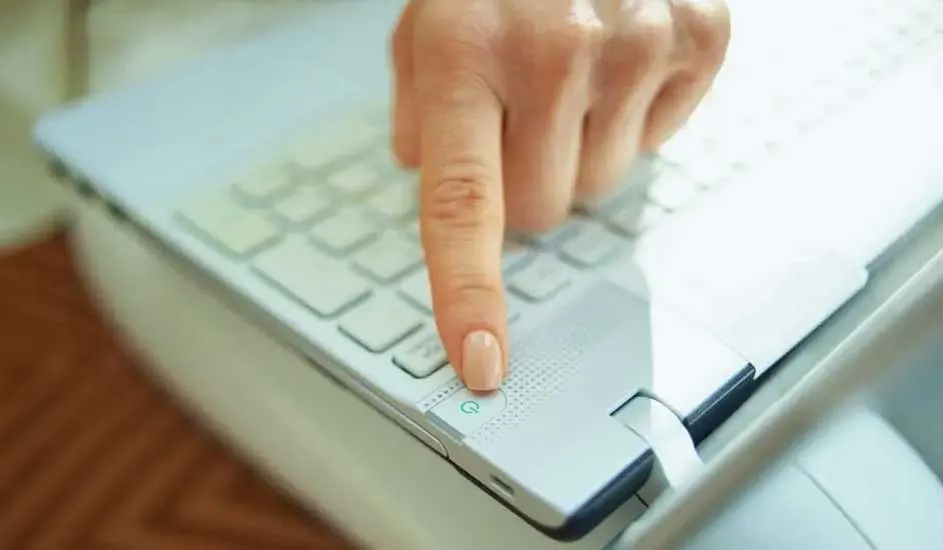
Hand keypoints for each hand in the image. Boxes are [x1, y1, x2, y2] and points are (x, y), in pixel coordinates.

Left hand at [390, 0, 729, 390]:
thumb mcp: (425, 27)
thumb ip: (417, 114)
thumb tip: (435, 188)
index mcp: (462, 54)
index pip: (461, 206)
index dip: (470, 291)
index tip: (481, 361)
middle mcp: (552, 53)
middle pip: (538, 214)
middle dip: (523, 184)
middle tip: (522, 116)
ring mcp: (634, 44)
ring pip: (599, 184)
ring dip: (579, 148)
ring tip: (571, 75)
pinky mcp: (697, 36)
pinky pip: (658, 137)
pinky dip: (634, 113)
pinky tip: (619, 58)